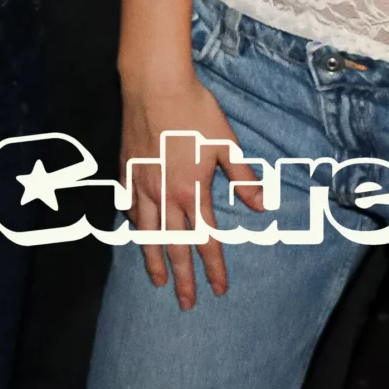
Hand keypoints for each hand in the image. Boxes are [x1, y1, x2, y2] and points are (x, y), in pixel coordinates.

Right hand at [119, 67, 263, 307]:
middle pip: (174, 246)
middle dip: (182, 278)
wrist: (155, 84)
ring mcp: (141, 185)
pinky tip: (134, 231)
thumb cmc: (195, 111)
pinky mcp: (126, 170)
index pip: (206, 240)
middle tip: (185, 303)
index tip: (218, 290)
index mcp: (192, 191)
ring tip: (157, 280)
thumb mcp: (227, 143)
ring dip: (153, 260)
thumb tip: (262, 207)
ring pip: (146, 233)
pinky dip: (132, 224)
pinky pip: (127, 206)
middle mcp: (164, 195)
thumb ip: (243, 178)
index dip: (214, 268)